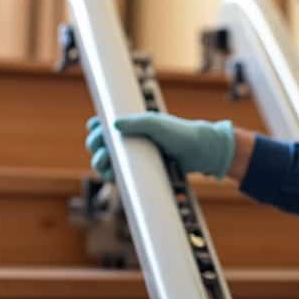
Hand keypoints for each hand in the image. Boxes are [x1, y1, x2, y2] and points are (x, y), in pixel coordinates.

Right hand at [85, 112, 235, 180]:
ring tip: (104, 163)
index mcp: (133, 125)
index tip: (96, 129)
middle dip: (96, 145)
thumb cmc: (181, 134)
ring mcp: (135, 158)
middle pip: (102, 144)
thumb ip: (137, 122)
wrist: (201, 153)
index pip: (105, 125)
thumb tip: (113, 124)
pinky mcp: (141, 174)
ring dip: (100, 162)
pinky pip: (120, 176)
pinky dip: (111, 176)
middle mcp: (131, 141)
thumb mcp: (158, 124)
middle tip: (101, 148)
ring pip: (107, 162)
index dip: (96, 128)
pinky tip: (111, 176)